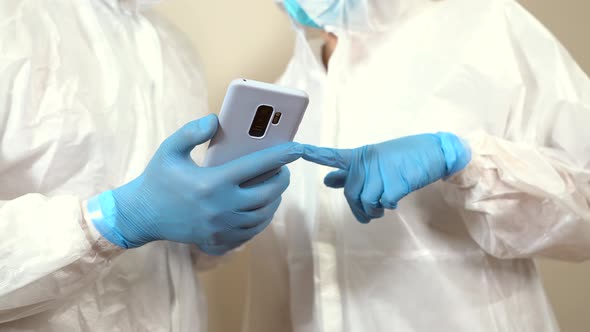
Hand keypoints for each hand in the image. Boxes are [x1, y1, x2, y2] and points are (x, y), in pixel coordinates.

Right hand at [91, 114, 302, 254]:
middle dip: (281, 179)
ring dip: (275, 199)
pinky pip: (252, 231)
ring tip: (274, 186)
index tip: (297, 148)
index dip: (280, 155)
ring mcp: (221, 228)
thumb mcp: (169, 150)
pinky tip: (263, 207)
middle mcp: (220, 208)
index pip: (255, 166)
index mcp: (211, 183)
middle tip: (283, 169)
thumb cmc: (157, 179)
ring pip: (263, 215)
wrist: (142, 216)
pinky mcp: (219, 240)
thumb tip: (216, 120)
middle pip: (267, 193)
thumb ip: (191, 131)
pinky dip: (263, 218)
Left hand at [302, 133, 469, 222]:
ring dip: (375, 210)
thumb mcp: (374, 162)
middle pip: (352, 195)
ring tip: (385, 205)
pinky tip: (396, 197)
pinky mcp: (395, 183)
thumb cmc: (402, 158)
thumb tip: (328, 181)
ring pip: (367, 202)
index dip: (315, 154)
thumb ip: (349, 173)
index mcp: (360, 156)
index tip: (297, 149)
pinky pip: (385, 203)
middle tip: (372, 210)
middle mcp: (367, 162)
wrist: (434, 152)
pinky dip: (390, 205)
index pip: (333, 156)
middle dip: (360, 208)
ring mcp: (381, 172)